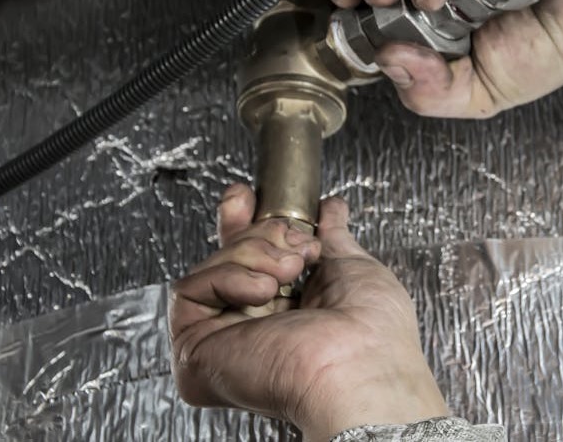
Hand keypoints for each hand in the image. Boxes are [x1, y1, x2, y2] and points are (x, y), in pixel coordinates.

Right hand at [169, 184, 447, 440]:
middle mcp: (252, 329)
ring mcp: (223, 340)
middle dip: (257, 232)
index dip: (246, 224)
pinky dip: (228, 276)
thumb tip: (331, 209)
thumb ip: (333, 237)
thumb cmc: (372, 334)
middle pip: (227, 257)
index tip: (249, 197)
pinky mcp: (196, 351)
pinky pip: (190, 290)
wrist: (360, 365)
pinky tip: (262, 290)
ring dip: (254, 254)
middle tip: (292, 242)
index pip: (250, 261)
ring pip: (211, 267)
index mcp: (288, 314)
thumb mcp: (354, 268)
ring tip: (288, 272)